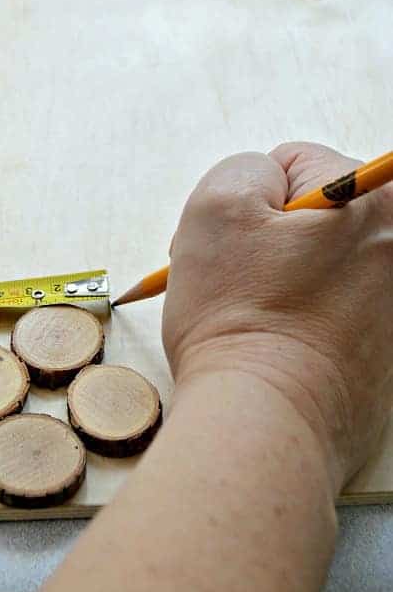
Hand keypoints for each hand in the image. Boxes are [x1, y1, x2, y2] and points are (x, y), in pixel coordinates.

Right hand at [162, 142, 392, 491]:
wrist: (265, 427)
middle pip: (314, 217)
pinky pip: (334, 311)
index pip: (296, 164)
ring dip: (284, 280)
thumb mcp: (216, 209)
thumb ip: (244, 168)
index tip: (239, 246)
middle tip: (241, 282)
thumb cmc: (241, 322)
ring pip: (320, 265)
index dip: (250, 202)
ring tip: (258, 317)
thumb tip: (267, 185)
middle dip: (269, 240)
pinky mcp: (387, 352)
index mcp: (377, 202)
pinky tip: (280, 344)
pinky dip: (305, 319)